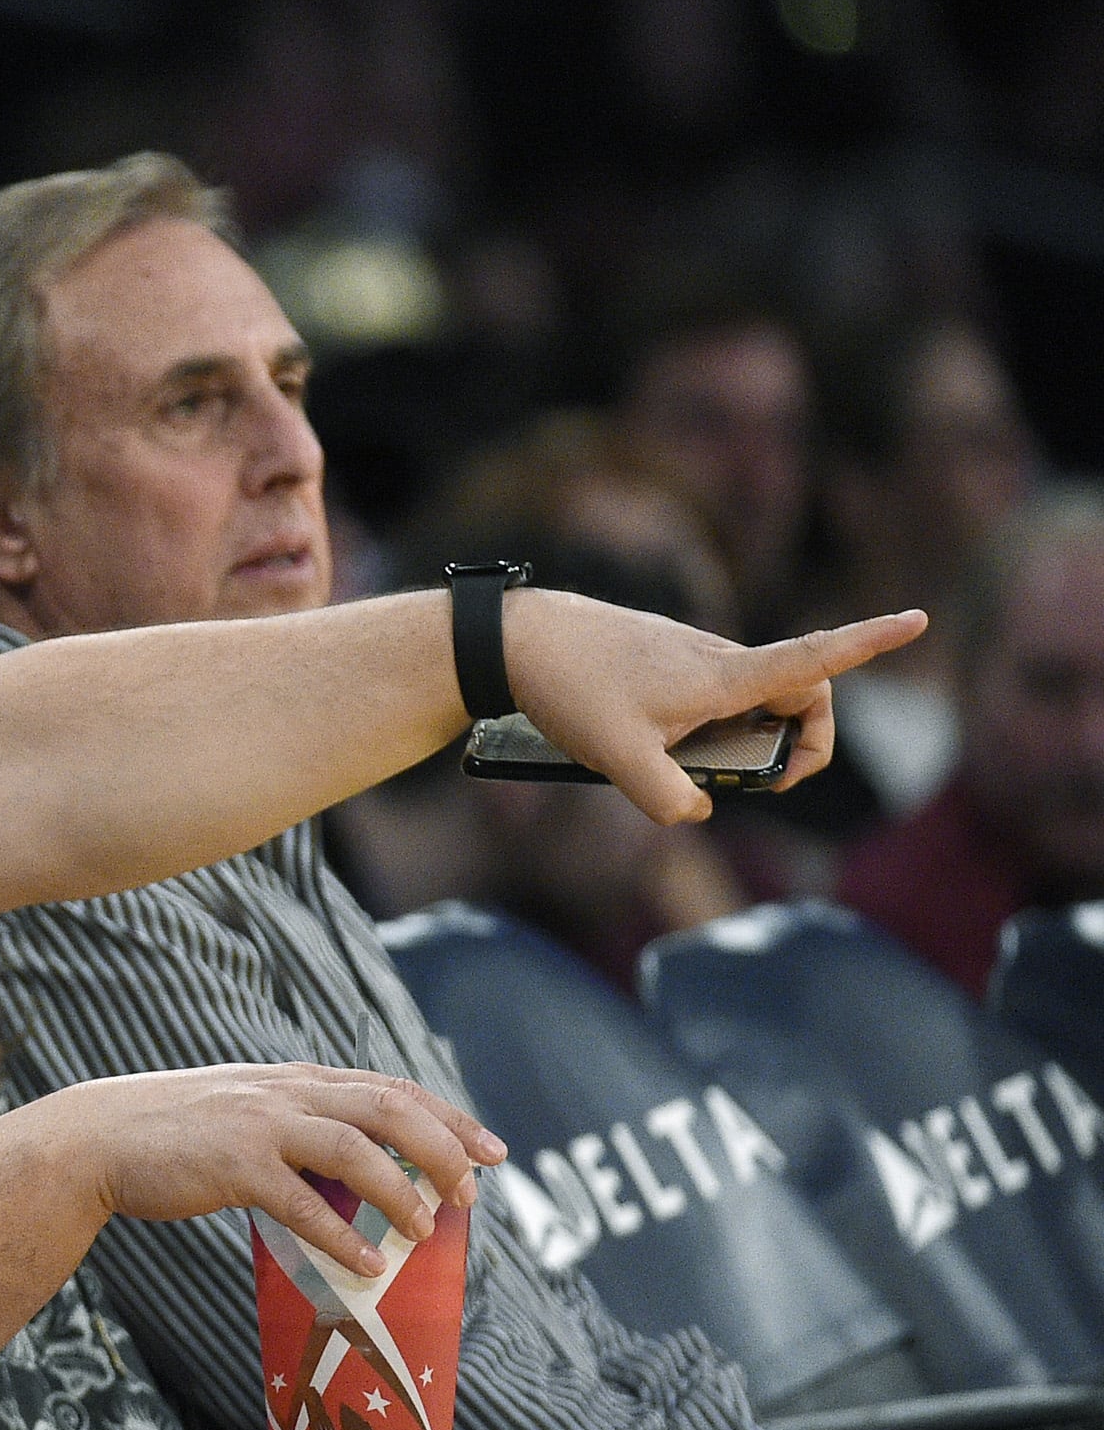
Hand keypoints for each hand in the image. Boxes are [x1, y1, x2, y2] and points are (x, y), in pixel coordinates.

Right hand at [40, 1063, 503, 1275]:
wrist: (98, 1137)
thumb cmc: (174, 1133)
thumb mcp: (246, 1111)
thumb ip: (298, 1126)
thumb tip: (356, 1171)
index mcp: (296, 1080)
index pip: (391, 1088)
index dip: (450, 1118)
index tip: (492, 1150)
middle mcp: (287, 1093)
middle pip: (388, 1110)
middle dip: (442, 1150)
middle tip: (470, 1193)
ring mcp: (261, 1127)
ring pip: (355, 1151)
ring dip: (400, 1193)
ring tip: (427, 1232)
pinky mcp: (233, 1166)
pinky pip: (301, 1203)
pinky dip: (341, 1236)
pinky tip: (367, 1266)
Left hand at [502, 591, 925, 825]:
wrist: (514, 642)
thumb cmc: (569, 688)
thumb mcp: (617, 759)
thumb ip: (668, 799)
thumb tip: (698, 809)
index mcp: (722, 675)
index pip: (813, 658)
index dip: (869, 642)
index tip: (916, 620)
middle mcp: (717, 660)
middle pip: (796, 695)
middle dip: (805, 740)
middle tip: (771, 783)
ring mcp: (691, 660)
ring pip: (751, 700)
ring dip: (751, 738)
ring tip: (696, 770)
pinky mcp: (665, 664)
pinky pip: (712, 698)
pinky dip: (711, 727)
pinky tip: (656, 749)